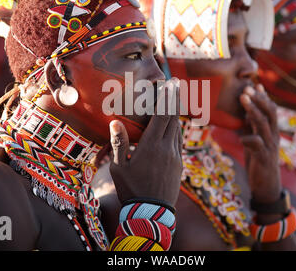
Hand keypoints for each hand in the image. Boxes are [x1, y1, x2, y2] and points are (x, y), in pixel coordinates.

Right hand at [108, 78, 182, 206]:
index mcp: (152, 146)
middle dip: (174, 99)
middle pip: (174, 118)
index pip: (162, 115)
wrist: (152, 213)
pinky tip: (174, 125)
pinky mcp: (180, 164)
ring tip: (174, 100)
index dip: (167, 98)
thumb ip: (119, 144)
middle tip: (175, 84)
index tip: (170, 83)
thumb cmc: (131, 189)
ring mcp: (176, 156)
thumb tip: (115, 122)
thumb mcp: (119, 168)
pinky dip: (177, 128)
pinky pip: (180, 141)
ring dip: (176, 113)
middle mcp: (167, 148)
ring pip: (178, 128)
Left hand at [240, 84, 281, 203]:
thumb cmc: (258, 162)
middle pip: (269, 113)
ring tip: (243, 99)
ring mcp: (270, 147)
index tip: (255, 84)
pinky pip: (257, 145)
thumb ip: (250, 128)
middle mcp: (273, 136)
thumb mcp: (253, 141)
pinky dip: (248, 139)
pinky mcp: (264, 158)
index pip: (270, 110)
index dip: (263, 97)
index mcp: (271, 131)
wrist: (266, 186)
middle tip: (246, 88)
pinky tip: (241, 137)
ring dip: (253, 110)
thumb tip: (243, 113)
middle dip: (258, 99)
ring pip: (263, 124)